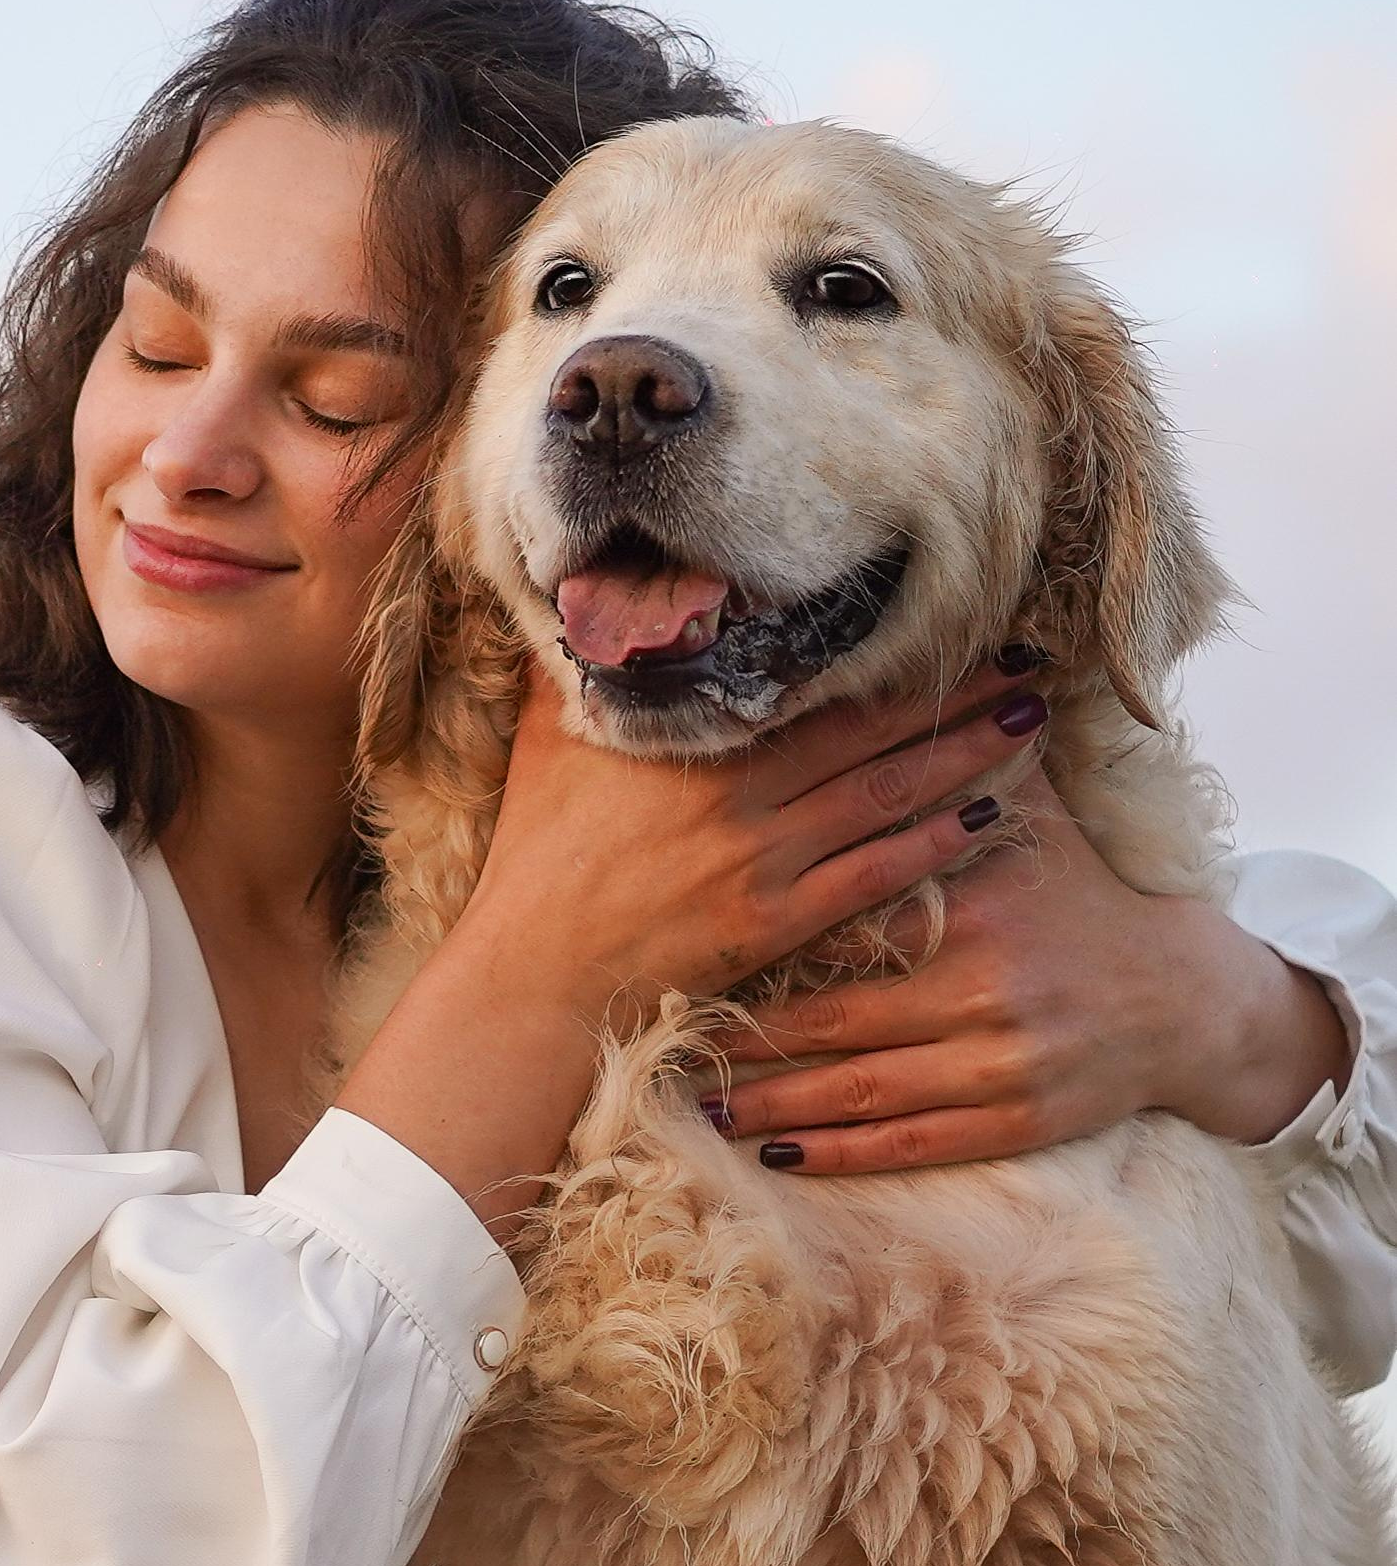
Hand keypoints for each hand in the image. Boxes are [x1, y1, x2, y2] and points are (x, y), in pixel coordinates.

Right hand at [460, 660, 1049, 1018]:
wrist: (536, 974)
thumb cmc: (538, 851)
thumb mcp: (552, 735)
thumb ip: (584, 663)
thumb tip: (591, 590)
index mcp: (696, 740)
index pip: (815, 681)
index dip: (889, 651)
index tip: (953, 618)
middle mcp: (743, 793)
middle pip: (873, 729)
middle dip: (955, 693)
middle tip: (1029, 658)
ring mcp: (766, 860)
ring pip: (889, 795)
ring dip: (966, 755)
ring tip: (1028, 722)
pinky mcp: (777, 922)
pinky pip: (876, 875)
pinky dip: (935, 843)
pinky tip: (988, 818)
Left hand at [705, 773, 1352, 1173]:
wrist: (1182, 998)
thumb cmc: (1084, 897)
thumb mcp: (1034, 818)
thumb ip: (962, 761)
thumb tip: (912, 673)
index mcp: (973, 905)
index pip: (848, 920)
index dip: (764, 937)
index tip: (686, 944)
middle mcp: (986, 989)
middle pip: (837, 1020)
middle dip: (746, 1038)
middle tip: (661, 1042)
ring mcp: (1003, 1064)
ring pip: (863, 1093)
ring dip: (775, 1104)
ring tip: (700, 1105)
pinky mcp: (1018, 1123)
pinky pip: (911, 1144)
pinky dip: (840, 1153)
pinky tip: (779, 1154)